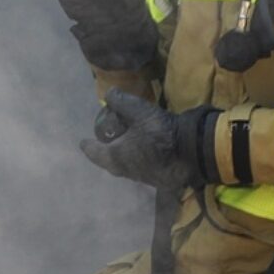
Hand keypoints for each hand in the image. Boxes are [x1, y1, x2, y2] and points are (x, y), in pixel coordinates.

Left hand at [79, 89, 214, 190]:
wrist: (191, 152)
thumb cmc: (159, 132)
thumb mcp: (138, 110)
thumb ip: (120, 101)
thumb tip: (108, 93)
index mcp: (115, 156)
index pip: (95, 152)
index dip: (88, 146)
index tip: (82, 143)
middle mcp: (126, 170)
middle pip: (110, 163)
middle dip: (105, 155)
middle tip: (103, 145)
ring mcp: (143, 178)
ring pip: (126, 169)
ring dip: (123, 159)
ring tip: (123, 148)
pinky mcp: (158, 179)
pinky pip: (142, 170)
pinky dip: (138, 162)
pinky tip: (144, 154)